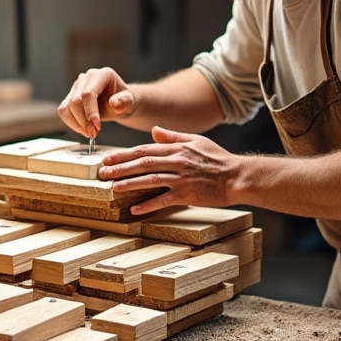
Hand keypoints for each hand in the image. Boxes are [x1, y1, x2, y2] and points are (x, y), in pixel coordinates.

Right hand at [59, 67, 135, 137]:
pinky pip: (63, 111)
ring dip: (77, 124)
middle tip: (93, 134)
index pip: (88, 93)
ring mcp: (76, 87)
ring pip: (67, 107)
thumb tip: (114, 104)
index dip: (90, 112)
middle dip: (84, 121)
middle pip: (75, 100)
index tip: (96, 128)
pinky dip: (71, 123)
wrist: (120, 104)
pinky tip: (83, 129)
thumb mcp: (130, 103)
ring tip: (90, 133)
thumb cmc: (124, 102)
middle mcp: (86, 78)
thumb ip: (125, 102)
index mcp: (102, 75)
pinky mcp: (69, 97)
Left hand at [96, 127, 237, 213]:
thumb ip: (173, 136)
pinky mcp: (187, 194)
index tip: (108, 159)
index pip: (144, 150)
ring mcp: (181, 178)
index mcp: (177, 148)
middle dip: (120, 168)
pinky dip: (148, 204)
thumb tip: (154, 131)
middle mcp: (177, 161)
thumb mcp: (196, 141)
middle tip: (102, 173)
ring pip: (150, 179)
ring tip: (112, 187)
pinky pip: (164, 199)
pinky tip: (135, 209)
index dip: (124, 155)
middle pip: (143, 163)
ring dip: (129, 183)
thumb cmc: (218, 159)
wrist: (238, 176)